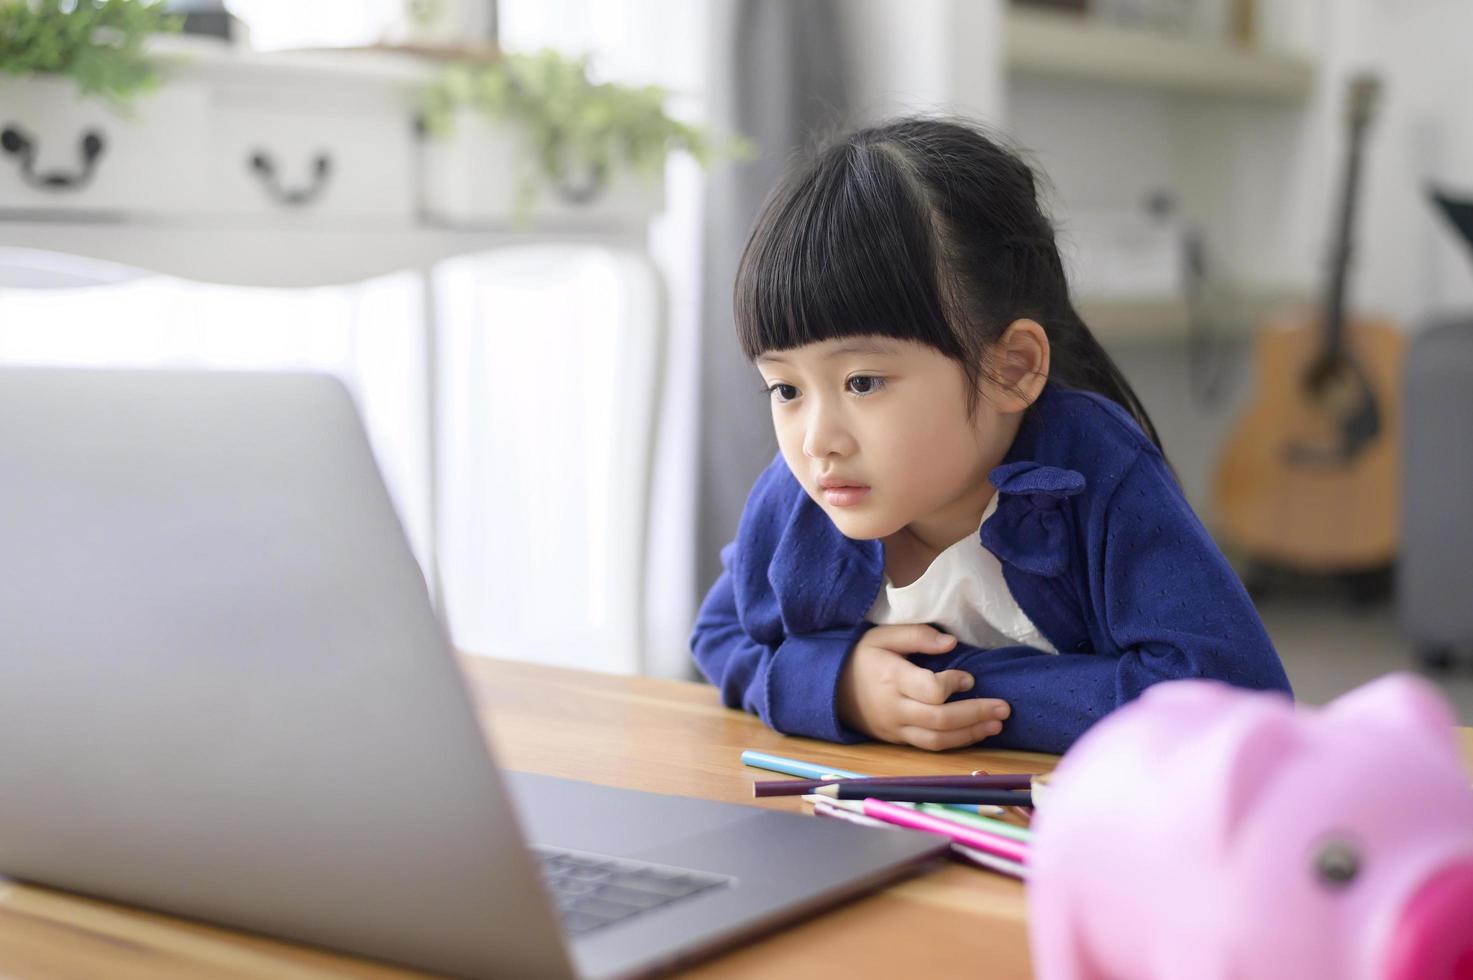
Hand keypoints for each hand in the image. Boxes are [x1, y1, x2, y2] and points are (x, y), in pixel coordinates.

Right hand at [836, 624, 1010, 749]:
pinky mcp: (899, 740)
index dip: (952, 685)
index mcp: (891, 678)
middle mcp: (894, 708)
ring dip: (971, 734)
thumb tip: (951, 643)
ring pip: (937, 740)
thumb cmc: (862, 657)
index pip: (928, 690)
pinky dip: (957, 742)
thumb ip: (917, 636)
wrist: (831, 689)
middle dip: (974, 714)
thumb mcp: (883, 636)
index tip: (969, 678)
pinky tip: (977, 733)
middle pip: (939, 720)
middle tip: (1004, 708)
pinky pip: (930, 746)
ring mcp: (896, 728)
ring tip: (997, 725)